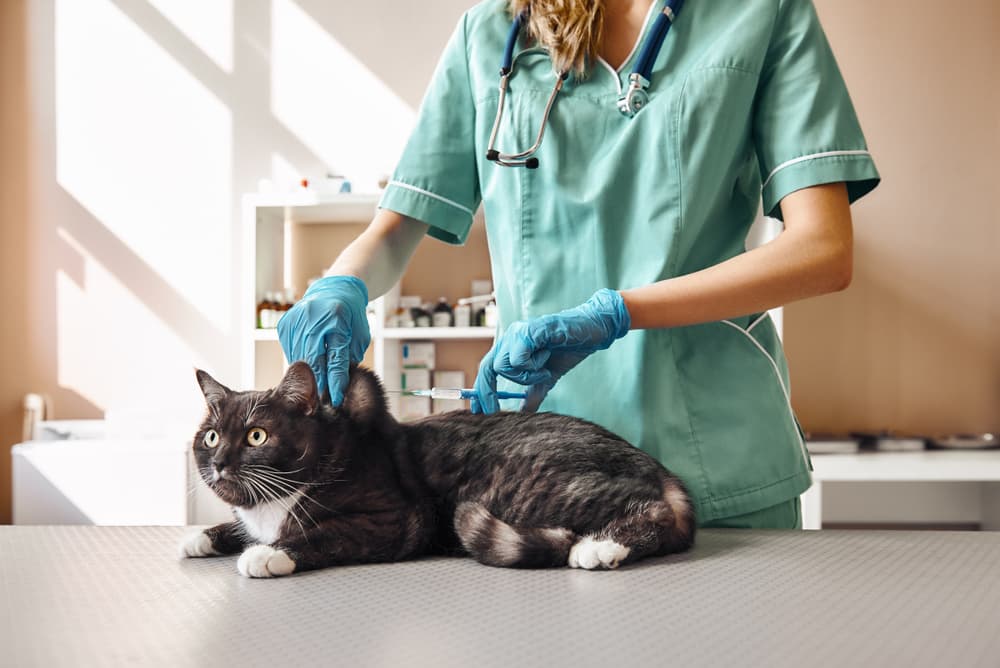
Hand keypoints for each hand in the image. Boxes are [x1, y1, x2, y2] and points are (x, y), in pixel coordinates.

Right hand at [276, 275, 369, 406]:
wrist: (336, 290)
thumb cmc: (351, 316)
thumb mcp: (358, 335)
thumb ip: (349, 358)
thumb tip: (339, 387)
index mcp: (337, 318)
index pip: (335, 357)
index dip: (335, 381)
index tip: (335, 399)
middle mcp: (313, 317)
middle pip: (313, 360)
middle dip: (318, 383)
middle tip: (321, 402)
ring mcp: (295, 320)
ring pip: (299, 359)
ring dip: (307, 376)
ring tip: (314, 388)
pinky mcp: (284, 325)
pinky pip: (291, 353)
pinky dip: (301, 363)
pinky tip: (308, 365)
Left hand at [471, 289, 629, 413]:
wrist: (592, 331)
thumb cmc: (568, 349)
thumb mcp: (547, 378)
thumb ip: (533, 394)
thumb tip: (522, 415)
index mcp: (511, 346)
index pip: (487, 370)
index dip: (481, 391)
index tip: (478, 412)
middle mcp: (510, 337)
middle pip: (488, 368)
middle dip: (489, 392)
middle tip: (496, 412)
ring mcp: (518, 332)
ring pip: (503, 366)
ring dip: (525, 376)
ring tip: (544, 370)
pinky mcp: (529, 330)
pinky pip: (519, 357)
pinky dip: (532, 366)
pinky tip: (547, 358)